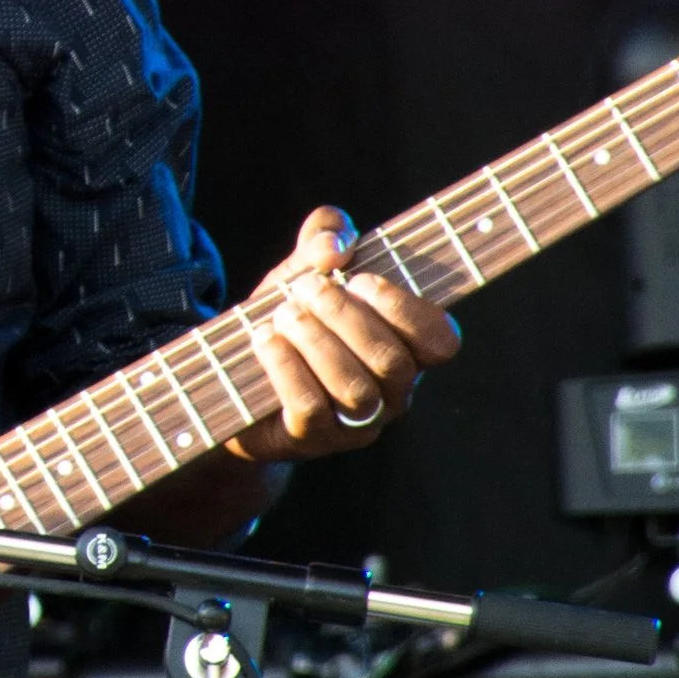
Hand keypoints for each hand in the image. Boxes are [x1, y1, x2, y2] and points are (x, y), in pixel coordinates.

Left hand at [226, 205, 458, 466]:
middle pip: (391, 361)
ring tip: (284, 314)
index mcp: (406, 348)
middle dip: (347, 316)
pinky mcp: (312, 440)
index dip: (407, 310)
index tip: (361, 279)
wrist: (237, 381)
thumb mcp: (304, 270)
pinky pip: (311, 410)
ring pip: (357, 390)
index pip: (441, 341)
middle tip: (307, 288)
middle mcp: (391, 393)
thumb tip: (335, 241)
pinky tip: (265, 340)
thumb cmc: (289, 318)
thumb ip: (324, 236)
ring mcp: (355, 424)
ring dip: (318, 342)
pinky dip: (287, 368)